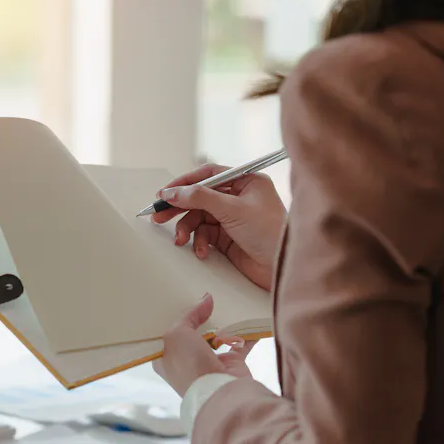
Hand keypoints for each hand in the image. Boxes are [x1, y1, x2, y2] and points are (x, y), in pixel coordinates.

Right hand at [152, 163, 286, 290]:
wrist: (284, 268)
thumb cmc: (271, 233)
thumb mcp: (233, 210)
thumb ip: (200, 198)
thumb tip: (172, 192)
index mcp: (246, 182)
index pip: (208, 175)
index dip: (184, 183)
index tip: (164, 193)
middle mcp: (239, 197)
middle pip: (200, 197)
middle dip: (179, 207)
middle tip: (159, 215)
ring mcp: (233, 217)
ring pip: (199, 217)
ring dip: (188, 229)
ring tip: (181, 240)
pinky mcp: (229, 237)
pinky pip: (205, 234)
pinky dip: (199, 242)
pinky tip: (202, 251)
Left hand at [154, 294, 257, 395]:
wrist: (218, 391)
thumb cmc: (188, 364)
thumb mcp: (178, 333)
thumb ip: (190, 315)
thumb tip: (206, 298)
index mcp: (165, 358)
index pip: (167, 335)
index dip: (172, 319)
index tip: (178, 301)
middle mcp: (186, 362)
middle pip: (193, 335)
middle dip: (200, 319)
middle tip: (204, 300)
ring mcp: (210, 364)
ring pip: (217, 338)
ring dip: (224, 324)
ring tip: (227, 303)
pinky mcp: (232, 365)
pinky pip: (240, 344)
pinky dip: (246, 333)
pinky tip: (249, 318)